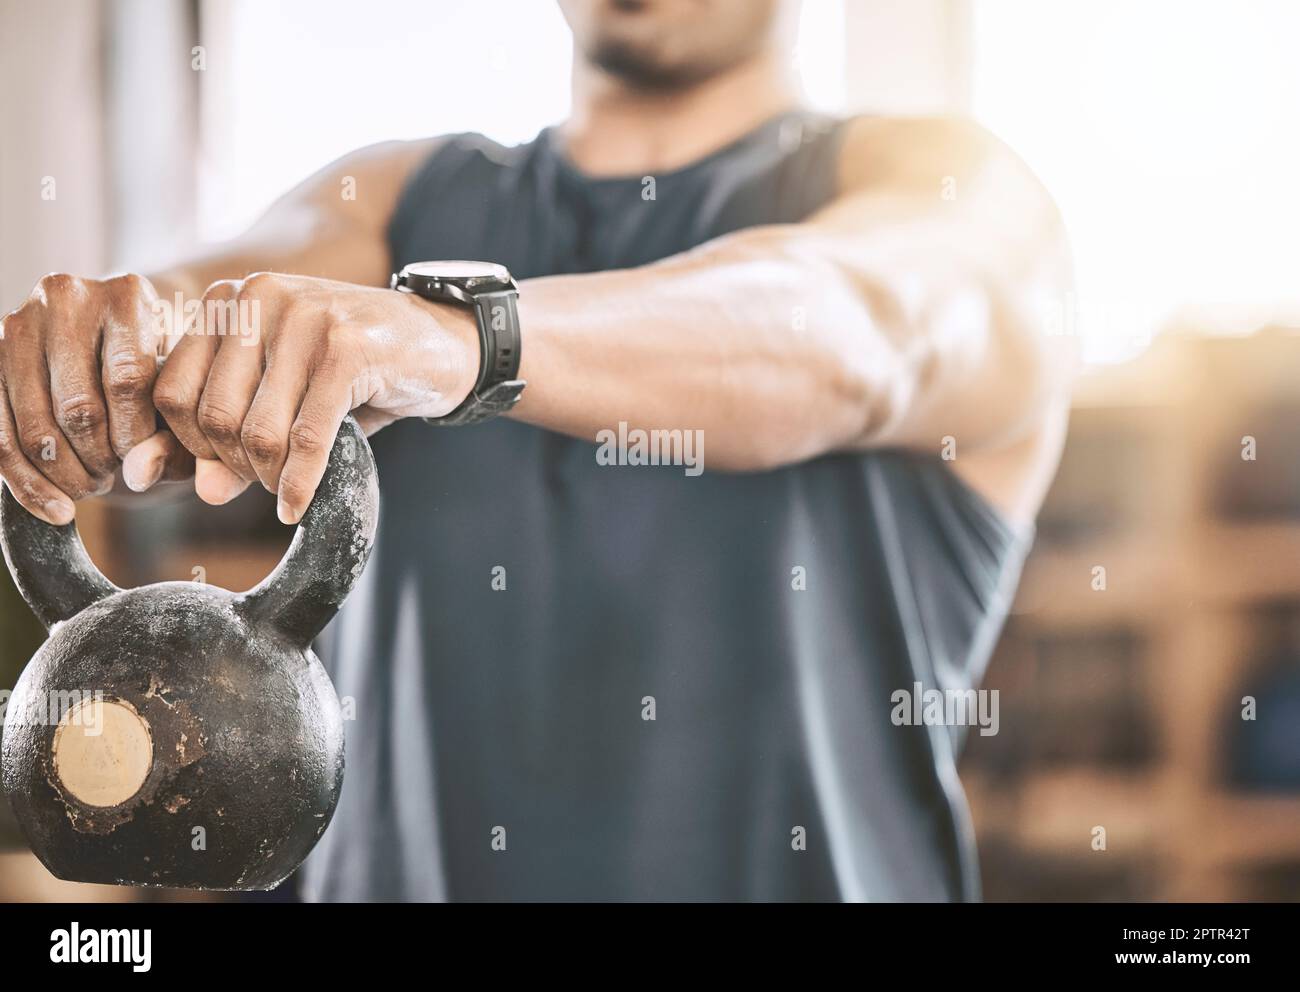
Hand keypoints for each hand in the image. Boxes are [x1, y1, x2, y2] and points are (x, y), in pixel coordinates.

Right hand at [0, 273, 192, 523]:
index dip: (135, 436)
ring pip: (36, 424)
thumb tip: (139, 473)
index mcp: (127, 295)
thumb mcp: (180, 401)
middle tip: (113, 478)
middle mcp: (67, 297)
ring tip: (91, 486)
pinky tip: (55, 508)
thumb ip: (174, 438)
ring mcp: (19, 324)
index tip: (141, 462)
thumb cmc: (161, 379)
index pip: (126, 381)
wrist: (113, 350)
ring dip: (65, 474)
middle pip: (78, 406)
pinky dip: (25, 482)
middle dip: (99, 459)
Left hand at [152, 272, 478, 522]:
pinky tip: (298, 505)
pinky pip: (307, 437)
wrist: (441, 341)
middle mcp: (259, 298)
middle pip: (214, 414)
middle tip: (267, 480)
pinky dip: (300, 482)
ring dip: (271, 476)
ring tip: (288, 486)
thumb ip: (235, 438)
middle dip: (237, 465)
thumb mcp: (286, 398)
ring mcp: (305, 320)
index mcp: (230, 300)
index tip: (225, 468)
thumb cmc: (356, 370)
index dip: (191, 446)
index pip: (172, 390)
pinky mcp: (347, 349)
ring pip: (259, 430)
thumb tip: (204, 492)